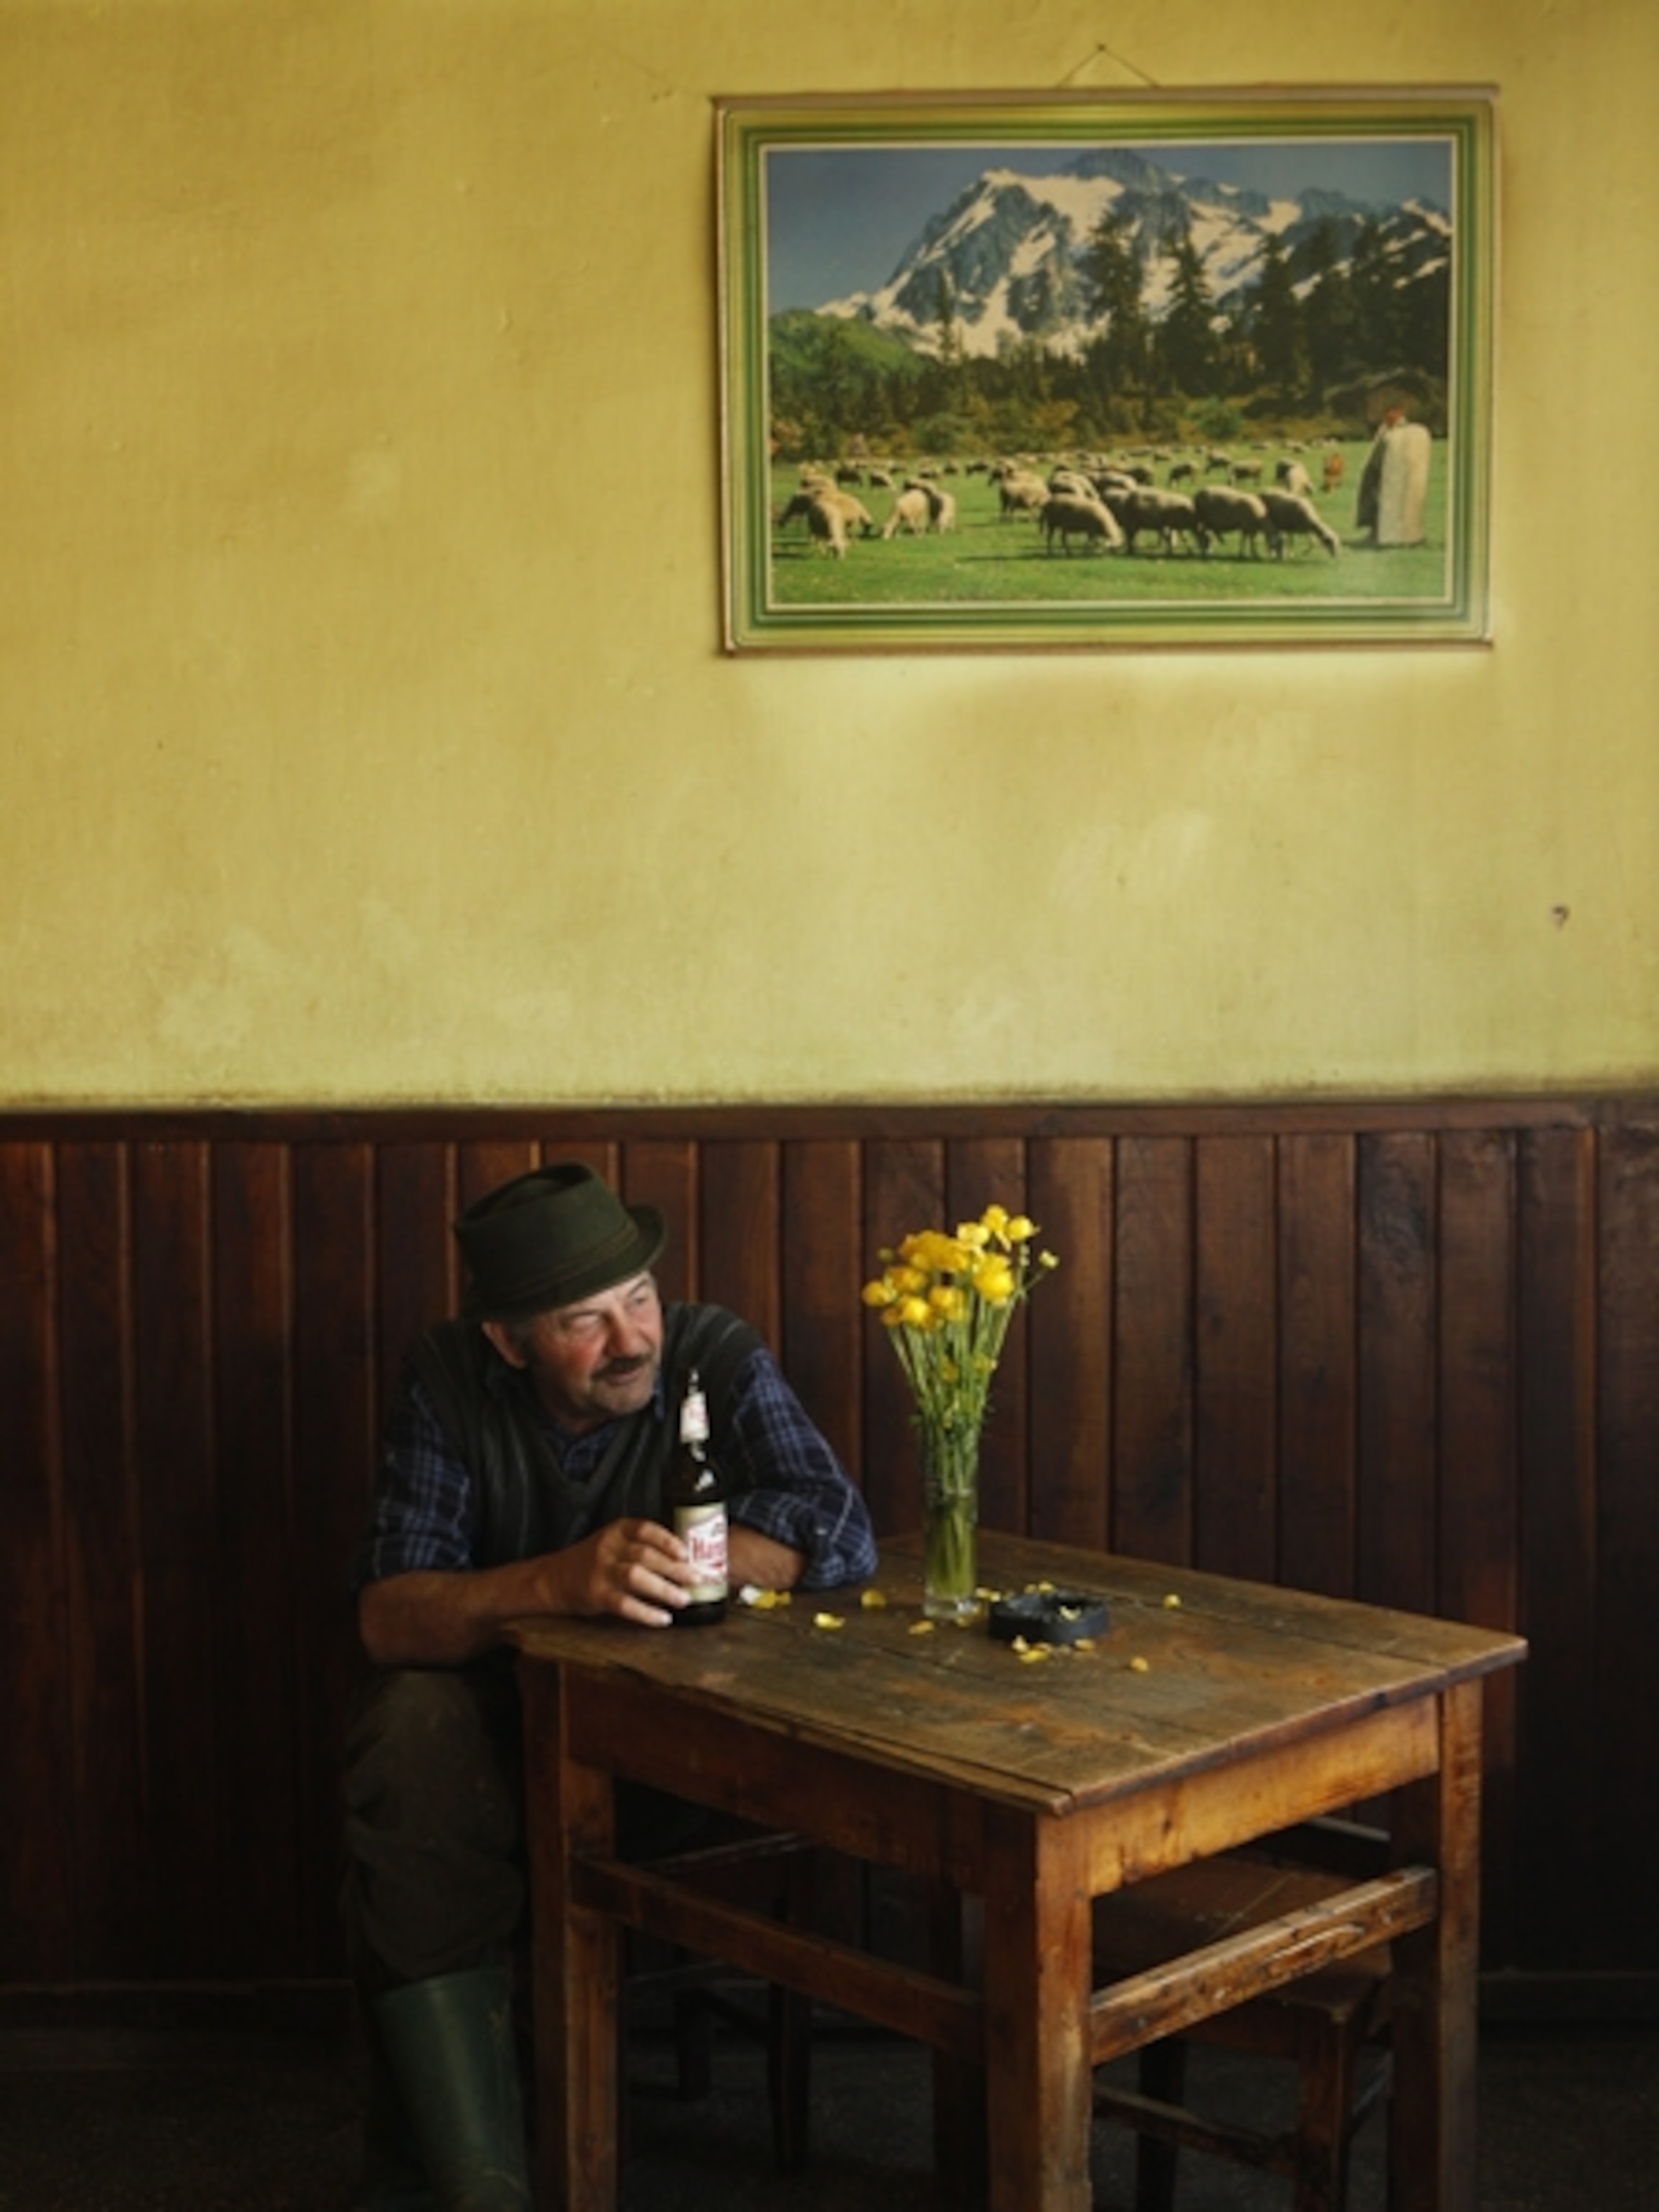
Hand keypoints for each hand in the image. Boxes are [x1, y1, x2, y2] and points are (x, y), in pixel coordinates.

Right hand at [542, 1518, 693, 1626]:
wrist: (554, 1578)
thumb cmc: (594, 1561)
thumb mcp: (614, 1543)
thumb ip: (642, 1547)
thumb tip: (686, 1561)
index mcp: (616, 1531)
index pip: (645, 1529)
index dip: (668, 1540)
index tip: (687, 1553)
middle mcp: (608, 1548)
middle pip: (645, 1554)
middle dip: (675, 1568)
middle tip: (697, 1579)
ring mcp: (600, 1571)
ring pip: (636, 1576)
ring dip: (664, 1589)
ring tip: (684, 1599)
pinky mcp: (595, 1595)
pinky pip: (624, 1604)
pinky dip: (646, 1613)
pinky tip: (663, 1618)